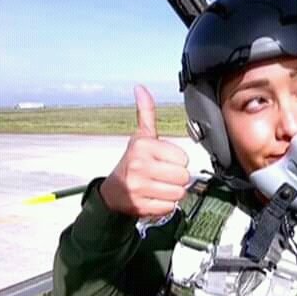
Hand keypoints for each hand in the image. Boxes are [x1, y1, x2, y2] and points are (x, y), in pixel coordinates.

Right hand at [99, 85, 189, 216]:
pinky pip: (169, 207)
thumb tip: (140, 88)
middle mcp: (139, 165)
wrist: (112, 191)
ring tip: (159, 186)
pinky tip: (154, 197)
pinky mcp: (140, 206)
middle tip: (164, 175)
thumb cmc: (132, 161)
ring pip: (178, 193)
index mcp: (143, 146)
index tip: (165, 161)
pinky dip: (165, 205)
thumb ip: (145, 112)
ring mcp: (139, 187)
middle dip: (177, 178)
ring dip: (173, 192)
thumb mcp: (140, 136)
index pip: (183, 158)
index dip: (177, 161)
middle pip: (183, 177)